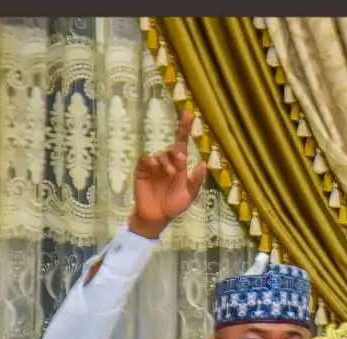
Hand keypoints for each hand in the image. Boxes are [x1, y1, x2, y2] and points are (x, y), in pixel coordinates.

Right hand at [129, 111, 206, 238]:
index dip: (184, 128)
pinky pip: (146, 159)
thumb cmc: (174, 205)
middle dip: (176, 154)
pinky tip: (154, 167)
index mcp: (179, 166)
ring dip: (166, 161)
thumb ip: (196, 181)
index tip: (188, 113)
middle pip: (171, 148)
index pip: (182, 143)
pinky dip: (151, 160)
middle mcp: (167, 162)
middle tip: (179, 163)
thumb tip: (204, 164)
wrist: (157, 216)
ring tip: (168, 174)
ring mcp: (154, 165)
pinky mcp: (142, 170)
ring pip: (160, 153)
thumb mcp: (189, 195)